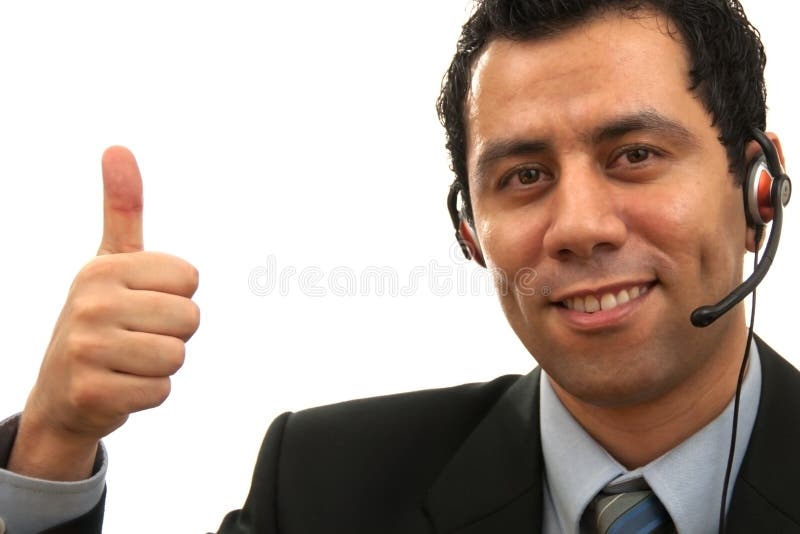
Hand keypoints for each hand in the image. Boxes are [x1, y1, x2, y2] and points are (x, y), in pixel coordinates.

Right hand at [7, 147, 199, 480]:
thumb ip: (122, 208)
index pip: (190, 279)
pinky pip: (160, 391)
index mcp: (102, 268)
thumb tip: (118, 148)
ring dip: (161, 365)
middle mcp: (90, 304)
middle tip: (136, 336)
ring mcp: (87, 350)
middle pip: (189, 318)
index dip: (176, 296)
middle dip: (172, 332)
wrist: (61, 391)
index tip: (142, 303)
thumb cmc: (101, 318)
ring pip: (176, 356)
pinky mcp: (93, 394)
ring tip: (129, 361)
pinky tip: (120, 387)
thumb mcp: (109, 262)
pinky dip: (148, 393)